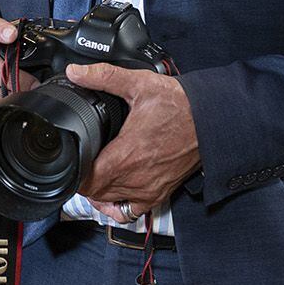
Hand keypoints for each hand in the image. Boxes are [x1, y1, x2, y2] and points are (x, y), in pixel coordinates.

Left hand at [67, 63, 200, 223]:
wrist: (211, 119)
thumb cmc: (179, 105)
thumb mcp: (139, 84)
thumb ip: (104, 77)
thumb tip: (76, 72)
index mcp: (126, 156)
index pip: (85, 180)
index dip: (73, 170)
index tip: (72, 156)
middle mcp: (135, 178)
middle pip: (94, 193)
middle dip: (82, 179)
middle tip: (79, 160)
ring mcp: (148, 189)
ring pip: (108, 203)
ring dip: (97, 191)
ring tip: (93, 172)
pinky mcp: (159, 193)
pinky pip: (130, 212)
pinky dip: (117, 205)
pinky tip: (113, 190)